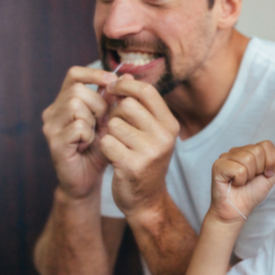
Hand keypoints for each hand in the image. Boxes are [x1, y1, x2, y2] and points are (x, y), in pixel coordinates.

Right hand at [42, 66, 117, 198]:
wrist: (88, 180)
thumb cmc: (99, 149)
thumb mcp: (110, 121)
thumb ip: (115, 100)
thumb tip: (128, 76)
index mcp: (65, 102)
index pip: (74, 74)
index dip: (94, 74)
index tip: (112, 81)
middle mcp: (53, 111)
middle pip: (78, 90)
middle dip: (98, 104)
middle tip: (104, 122)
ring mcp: (51, 126)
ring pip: (75, 105)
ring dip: (93, 120)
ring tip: (94, 134)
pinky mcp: (54, 142)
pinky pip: (77, 126)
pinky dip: (88, 135)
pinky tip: (87, 145)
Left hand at [100, 75, 179, 213]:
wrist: (146, 200)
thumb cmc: (144, 160)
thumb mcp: (150, 131)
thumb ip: (138, 105)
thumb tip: (123, 75)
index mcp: (170, 124)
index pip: (147, 91)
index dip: (126, 86)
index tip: (113, 89)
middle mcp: (164, 136)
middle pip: (127, 106)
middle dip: (115, 114)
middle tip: (116, 128)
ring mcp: (150, 152)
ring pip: (114, 124)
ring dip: (109, 133)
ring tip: (117, 145)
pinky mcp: (132, 165)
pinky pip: (107, 142)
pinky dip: (105, 148)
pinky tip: (113, 157)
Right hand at [210, 141, 274, 222]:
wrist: (237, 211)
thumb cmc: (250, 195)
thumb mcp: (270, 179)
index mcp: (248, 151)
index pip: (266, 144)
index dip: (271, 161)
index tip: (266, 174)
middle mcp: (236, 151)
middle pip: (257, 151)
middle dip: (259, 169)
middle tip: (251, 179)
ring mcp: (226, 157)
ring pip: (248, 159)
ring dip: (249, 176)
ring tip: (242, 182)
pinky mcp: (218, 166)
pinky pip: (239, 169)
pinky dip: (240, 180)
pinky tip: (234, 183)